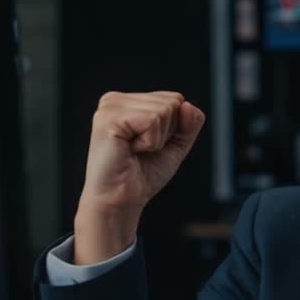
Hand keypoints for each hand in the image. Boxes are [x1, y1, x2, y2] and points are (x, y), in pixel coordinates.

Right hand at [74, 91, 205, 263]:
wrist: (121, 201)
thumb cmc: (142, 175)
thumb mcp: (176, 145)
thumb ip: (190, 123)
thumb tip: (188, 105)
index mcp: (129, 101)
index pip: (175, 99)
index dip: (174, 128)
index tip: (150, 145)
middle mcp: (116, 99)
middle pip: (173, 101)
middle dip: (166, 133)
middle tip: (141, 150)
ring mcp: (110, 106)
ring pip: (165, 110)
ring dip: (157, 139)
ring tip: (134, 150)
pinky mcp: (109, 118)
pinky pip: (153, 120)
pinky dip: (150, 142)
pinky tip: (129, 150)